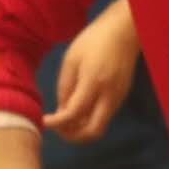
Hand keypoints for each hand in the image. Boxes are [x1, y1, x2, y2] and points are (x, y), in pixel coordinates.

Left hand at [43, 0, 138, 143]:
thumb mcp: (72, 59)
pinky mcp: (121, 97)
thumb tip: (61, 110)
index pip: (74, 114)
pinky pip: (104, 117)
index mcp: (93, 83)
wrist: (123, 32)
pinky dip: (90, 120)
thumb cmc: (94, 40)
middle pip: (93, 131)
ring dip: (82, 130)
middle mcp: (109, 96)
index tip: (44, 122)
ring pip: (100, 127)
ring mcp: (118, 98)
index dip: (57, 123)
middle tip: (58, 129)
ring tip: (66, 120)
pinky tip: (79, 111)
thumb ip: (65, 86)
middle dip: (73, 136)